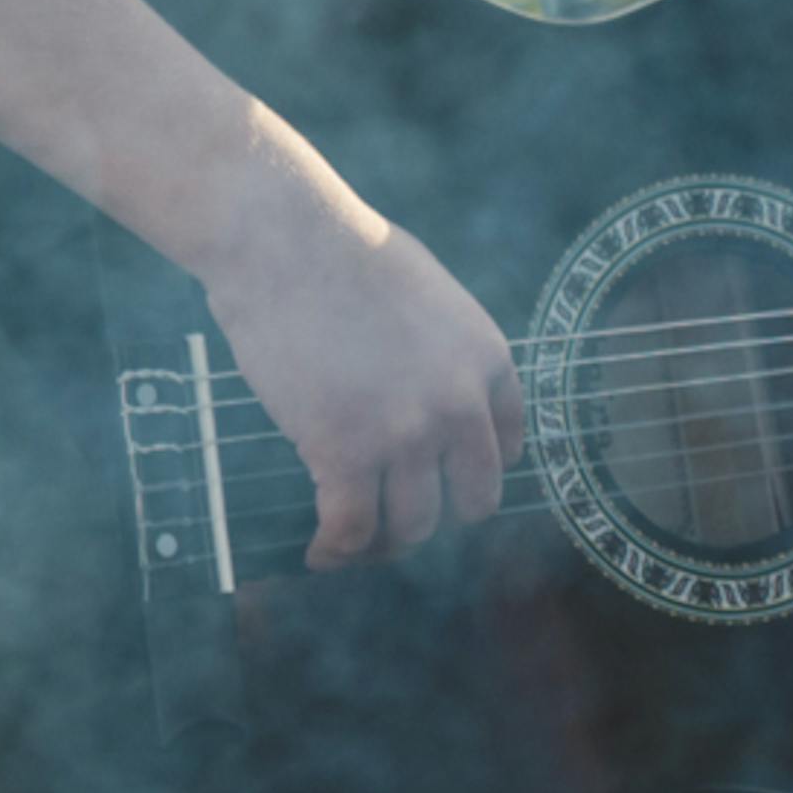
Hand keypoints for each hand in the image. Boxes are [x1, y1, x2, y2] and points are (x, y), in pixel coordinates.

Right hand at [199, 185, 525, 567]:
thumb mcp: (430, 296)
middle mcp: (460, 405)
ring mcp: (406, 434)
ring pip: (411, 527)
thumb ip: (442, 350)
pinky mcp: (345, 452)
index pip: (507, 448)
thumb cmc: (343, 253)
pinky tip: (319, 553)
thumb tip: (426, 384)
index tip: (443, 486)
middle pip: (472, 502)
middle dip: (436, 516)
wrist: (286, 239)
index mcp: (489, 362)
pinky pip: (352, 530)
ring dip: (381, 543)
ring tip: (352, 543)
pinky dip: (336, 551)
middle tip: (396, 520)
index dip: (472, 475)